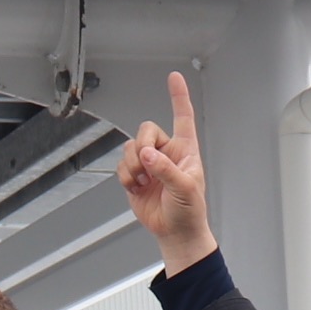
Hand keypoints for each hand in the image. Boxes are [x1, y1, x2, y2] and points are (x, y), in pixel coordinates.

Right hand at [118, 70, 215, 271]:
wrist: (174, 232)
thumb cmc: (189, 210)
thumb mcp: (185, 188)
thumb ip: (166, 169)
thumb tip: (147, 154)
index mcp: (185, 150)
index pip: (183, 117)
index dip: (178, 96)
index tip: (174, 77)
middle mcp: (166, 152)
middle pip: (146, 130)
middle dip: (142, 147)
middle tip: (145, 167)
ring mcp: (150, 163)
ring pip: (130, 147)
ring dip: (132, 165)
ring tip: (141, 182)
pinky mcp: (135, 176)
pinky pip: (121, 165)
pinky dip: (125, 177)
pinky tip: (135, 188)